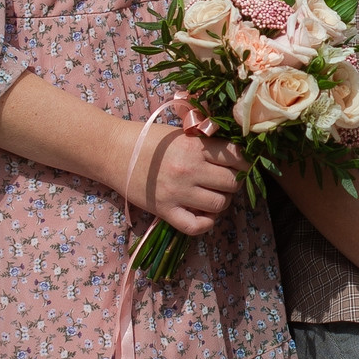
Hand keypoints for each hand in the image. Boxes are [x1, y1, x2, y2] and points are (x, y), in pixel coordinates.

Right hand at [119, 112, 244, 234]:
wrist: (113, 151)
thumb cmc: (148, 139)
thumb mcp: (181, 132)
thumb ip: (206, 141)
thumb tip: (234, 150)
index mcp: (195, 147)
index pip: (236, 157)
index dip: (245, 162)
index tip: (243, 165)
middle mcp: (190, 170)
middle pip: (232, 183)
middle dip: (234, 183)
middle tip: (226, 181)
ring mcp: (177, 193)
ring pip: (219, 205)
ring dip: (221, 202)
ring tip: (213, 195)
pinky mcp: (164, 211)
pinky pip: (196, 226)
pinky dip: (206, 224)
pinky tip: (204, 215)